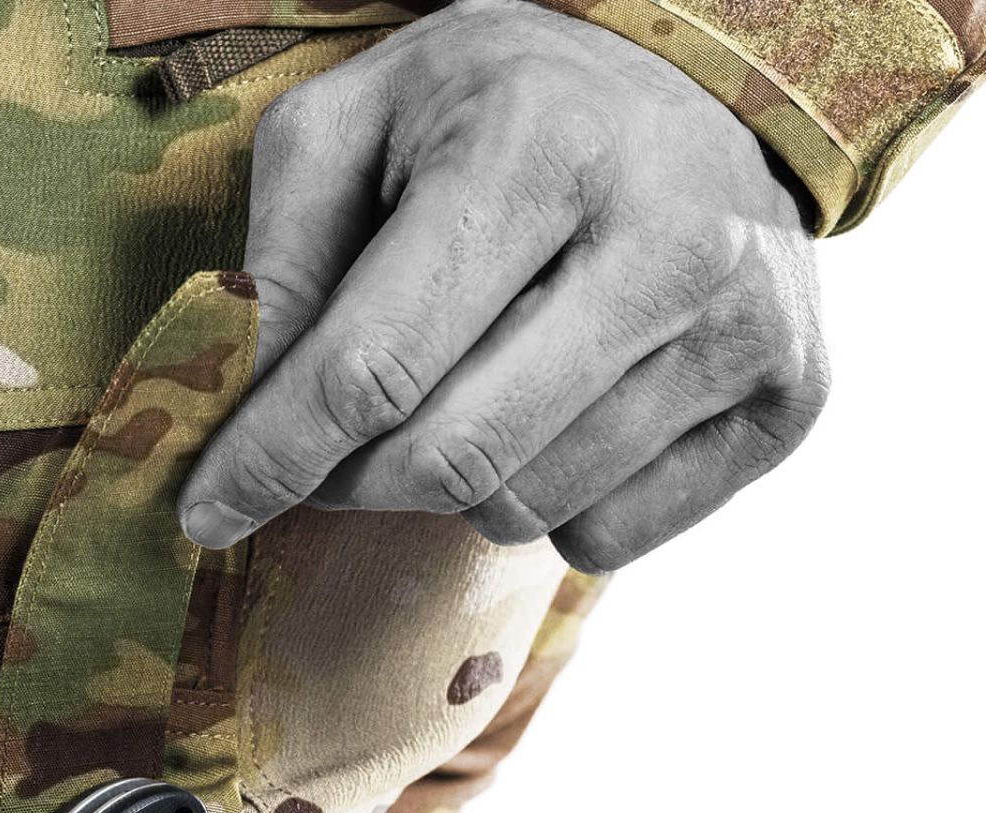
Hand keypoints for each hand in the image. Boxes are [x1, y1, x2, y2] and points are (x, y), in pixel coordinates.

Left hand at [179, 0, 828, 571]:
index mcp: (540, 145)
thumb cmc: (491, 115)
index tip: (206, 510)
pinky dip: (550, 503)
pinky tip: (557, 414)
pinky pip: (606, 538)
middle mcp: (668, 234)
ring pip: (523, 508)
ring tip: (466, 393)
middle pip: (447, 462)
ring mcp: (746, 324)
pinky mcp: (788, 401)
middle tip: (326, 455)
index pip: (371, 370)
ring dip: (453, 487)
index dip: (270, 459)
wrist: (692, 93)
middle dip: (352, 481)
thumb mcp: (355, 128)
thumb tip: (231, 404)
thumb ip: (277, 257)